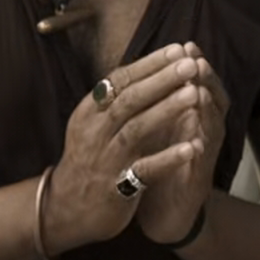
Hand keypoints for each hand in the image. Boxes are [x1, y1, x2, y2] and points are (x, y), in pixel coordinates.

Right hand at [44, 44, 207, 255]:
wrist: (64, 210)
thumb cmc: (89, 160)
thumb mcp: (94, 125)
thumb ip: (119, 100)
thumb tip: (154, 66)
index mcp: (89, 112)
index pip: (119, 80)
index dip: (149, 64)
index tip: (177, 49)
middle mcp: (94, 132)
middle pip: (129, 99)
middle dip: (162, 80)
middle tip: (190, 64)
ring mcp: (105, 159)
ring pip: (136, 129)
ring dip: (167, 110)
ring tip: (195, 95)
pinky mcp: (116, 188)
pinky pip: (144, 170)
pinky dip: (169, 158)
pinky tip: (192, 148)